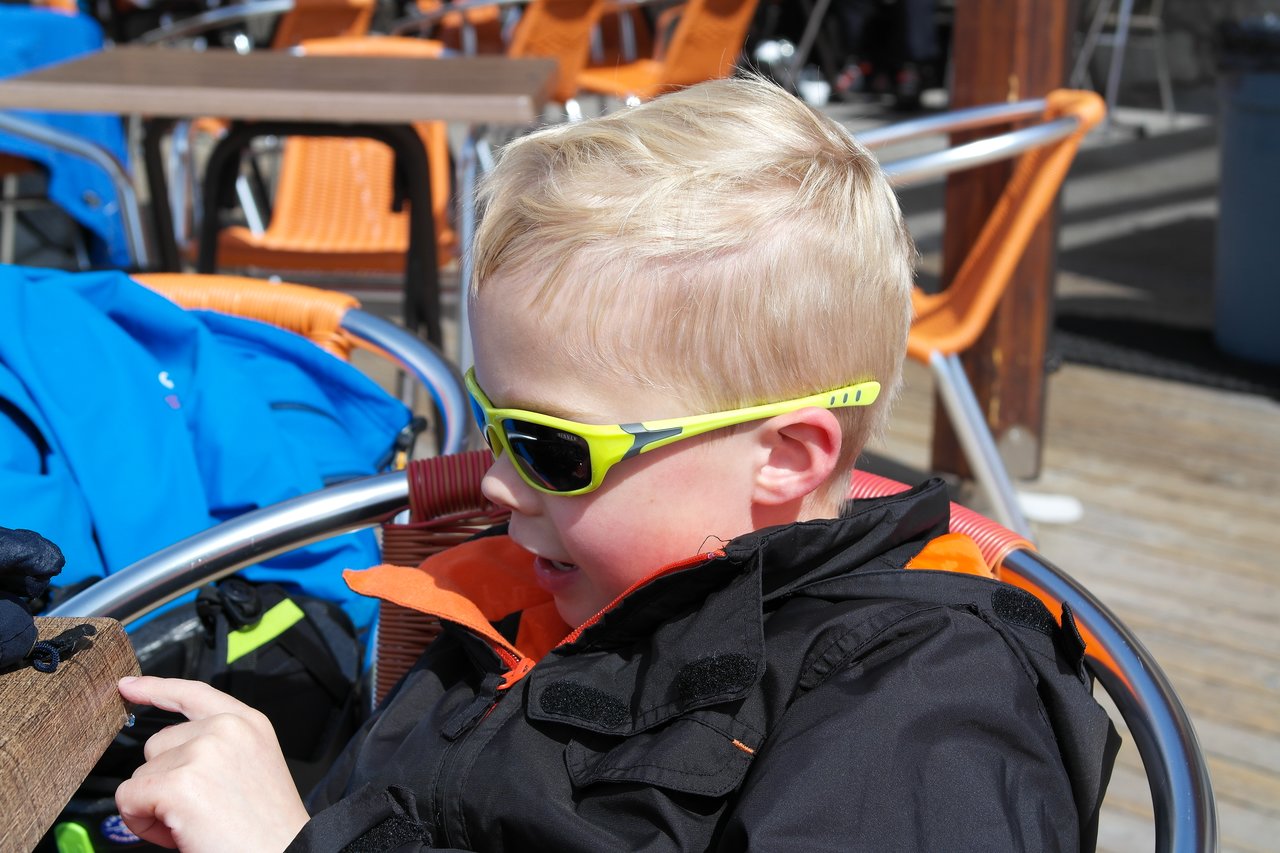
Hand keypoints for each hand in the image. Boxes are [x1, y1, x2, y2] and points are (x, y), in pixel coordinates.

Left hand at [115, 676, 310, 851]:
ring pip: (141, 773)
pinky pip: (129, 798)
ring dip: (154, 804)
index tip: (128, 686)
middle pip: (156, 743)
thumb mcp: (250, 769)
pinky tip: (177, 831)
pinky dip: (141, 822)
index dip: (155, 689)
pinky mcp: (180, 782)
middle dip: (164, 780)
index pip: (192, 693)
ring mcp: (203, 751)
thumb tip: (164, 755)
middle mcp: (226, 728)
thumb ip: (215, 748)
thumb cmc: (266, 829)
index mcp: (248, 723)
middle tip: (199, 810)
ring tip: (194, 823)